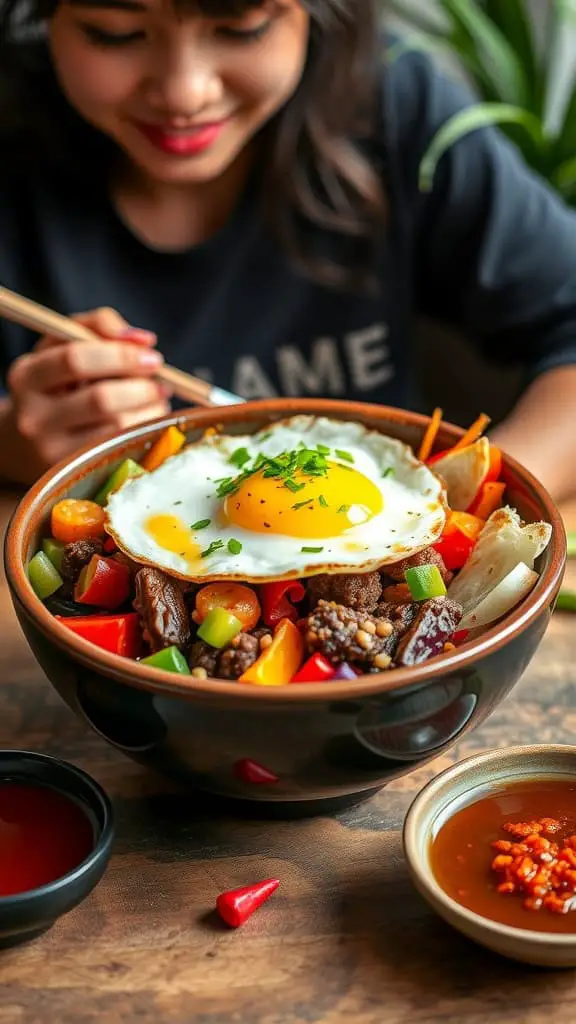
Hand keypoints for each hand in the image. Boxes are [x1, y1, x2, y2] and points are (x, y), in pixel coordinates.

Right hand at [7, 307, 169, 469]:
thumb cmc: (55, 383)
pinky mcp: (74, 472)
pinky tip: (144, 419)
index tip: (151, 353)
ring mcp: (52, 450)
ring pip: (118, 426)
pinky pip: (122, 447)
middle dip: (141, 387)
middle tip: (161, 381)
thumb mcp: (64, 345)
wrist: (25, 440)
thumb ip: (99, 326)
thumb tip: (143, 340)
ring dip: (149, 409)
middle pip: (100, 399)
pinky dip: (144, 429)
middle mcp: (33, 416)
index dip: (120, 355)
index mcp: (28, 376)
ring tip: (154, 399)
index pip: (75, 360)